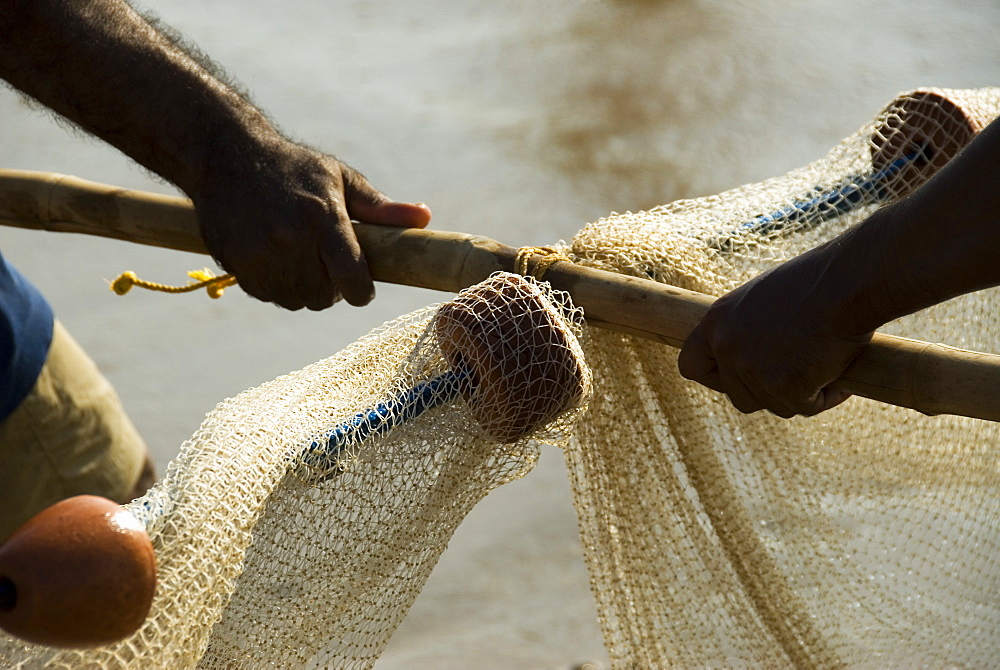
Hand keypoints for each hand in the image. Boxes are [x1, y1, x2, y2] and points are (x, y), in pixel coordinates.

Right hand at [192, 142, 430, 310]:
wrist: (225, 154)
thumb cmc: (294, 168)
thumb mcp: (340, 178)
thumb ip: (381, 208)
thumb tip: (425, 217)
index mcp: (324, 218)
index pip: (354, 279)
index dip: (362, 290)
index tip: (362, 285)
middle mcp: (292, 239)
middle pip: (325, 298)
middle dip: (333, 288)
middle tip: (327, 263)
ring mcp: (261, 254)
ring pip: (297, 300)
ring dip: (304, 289)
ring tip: (301, 258)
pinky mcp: (237, 263)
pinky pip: (269, 295)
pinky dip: (277, 286)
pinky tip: (275, 257)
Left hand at [677, 251, 871, 417]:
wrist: (846, 284)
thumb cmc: (816, 282)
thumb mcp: (765, 300)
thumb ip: (749, 330)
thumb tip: (760, 356)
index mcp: (716, 321)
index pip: (691, 365)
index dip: (715, 377)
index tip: (737, 377)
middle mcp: (726, 346)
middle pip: (739, 396)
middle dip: (768, 392)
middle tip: (798, 374)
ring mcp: (751, 369)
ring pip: (775, 404)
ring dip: (800, 393)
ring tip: (826, 363)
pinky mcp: (783, 387)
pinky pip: (806, 407)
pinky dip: (826, 396)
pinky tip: (840, 372)